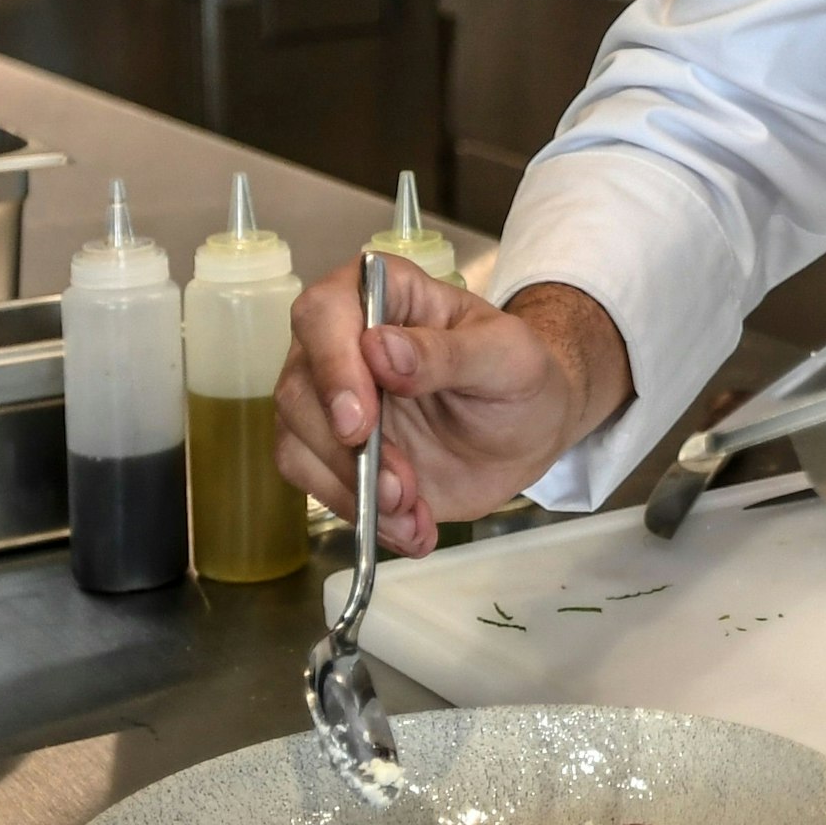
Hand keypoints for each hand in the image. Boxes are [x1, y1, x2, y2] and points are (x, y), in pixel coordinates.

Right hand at [273, 260, 627, 555]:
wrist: (527, 431)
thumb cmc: (520, 376)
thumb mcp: (507, 357)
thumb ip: (448, 352)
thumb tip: (379, 349)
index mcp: (383, 295)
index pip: (323, 313)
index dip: (331, 366)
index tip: (360, 422)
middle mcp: (342, 343)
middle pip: (300, 389)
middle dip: (347, 451)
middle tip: (401, 489)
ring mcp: (333, 401)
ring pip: (298, 444)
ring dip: (353, 491)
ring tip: (413, 514)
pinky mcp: (336, 455)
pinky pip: (320, 487)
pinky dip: (363, 517)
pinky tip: (412, 529)